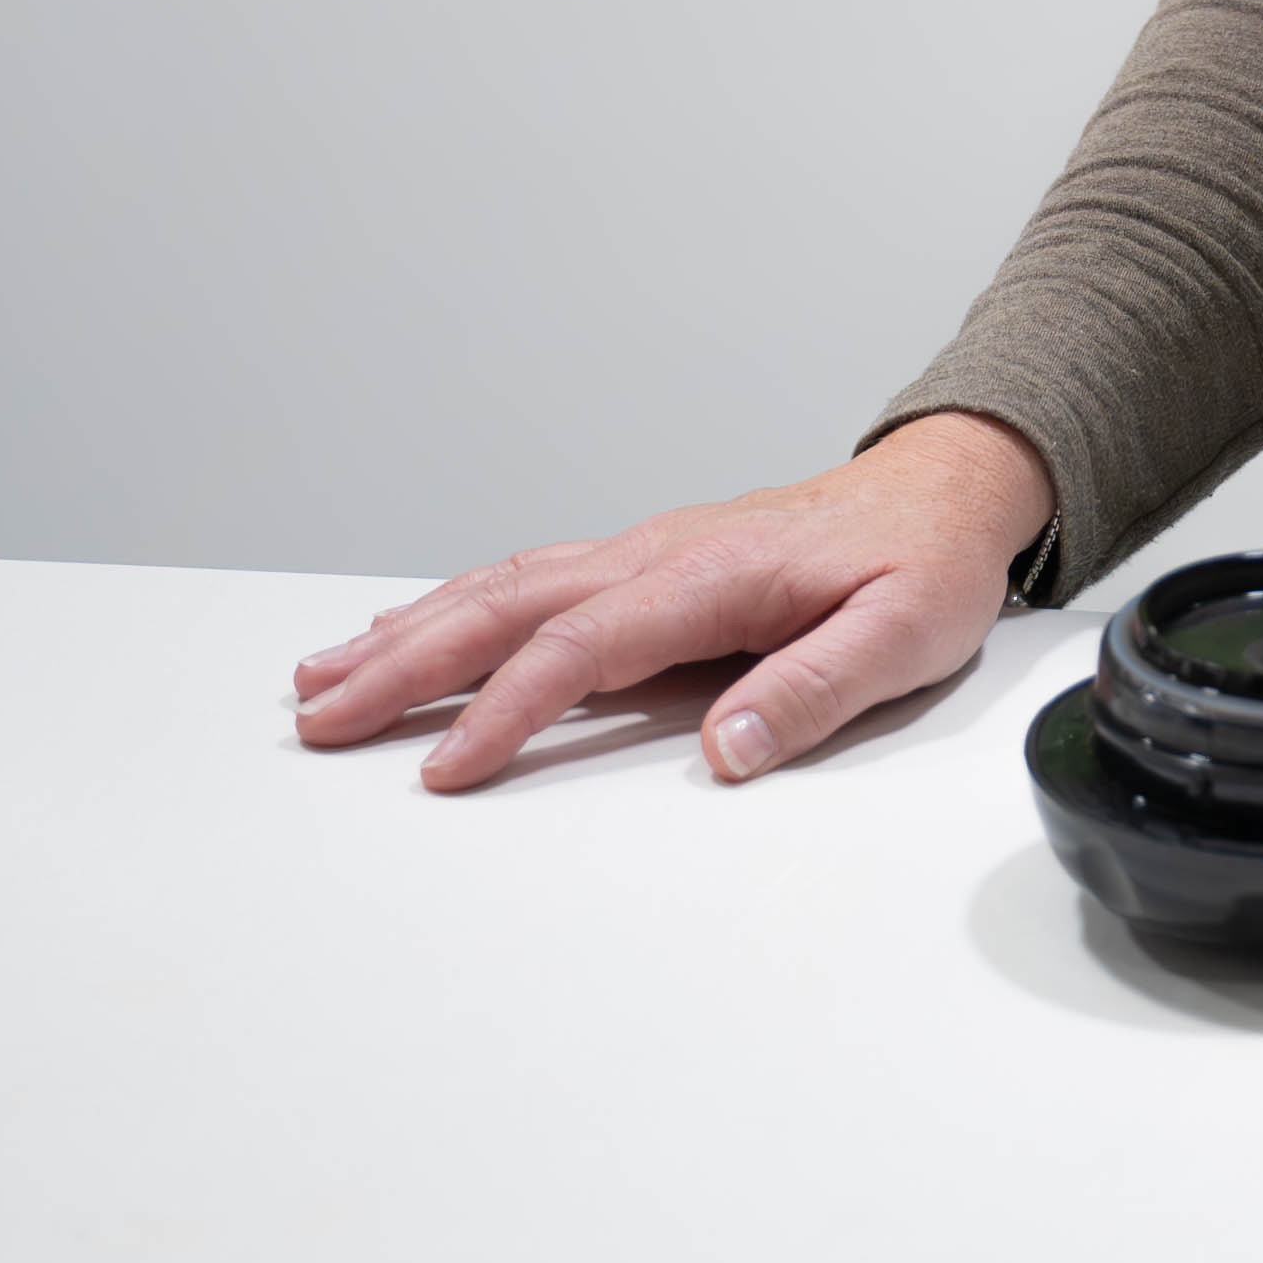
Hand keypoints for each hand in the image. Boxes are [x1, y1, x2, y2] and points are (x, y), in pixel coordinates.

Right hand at [288, 410, 1053, 791]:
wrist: (944, 489)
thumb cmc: (923, 564)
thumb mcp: (905, 634)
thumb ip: (817, 689)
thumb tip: (730, 745)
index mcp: (712, 577)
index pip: (584, 649)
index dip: (508, 710)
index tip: (447, 773)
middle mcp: (659, 555)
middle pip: (509, 608)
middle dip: (407, 663)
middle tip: (319, 716)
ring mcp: (645, 553)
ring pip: (502, 588)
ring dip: (409, 632)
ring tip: (323, 677)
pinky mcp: (645, 563)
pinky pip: (527, 580)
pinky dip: (452, 606)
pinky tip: (406, 629)